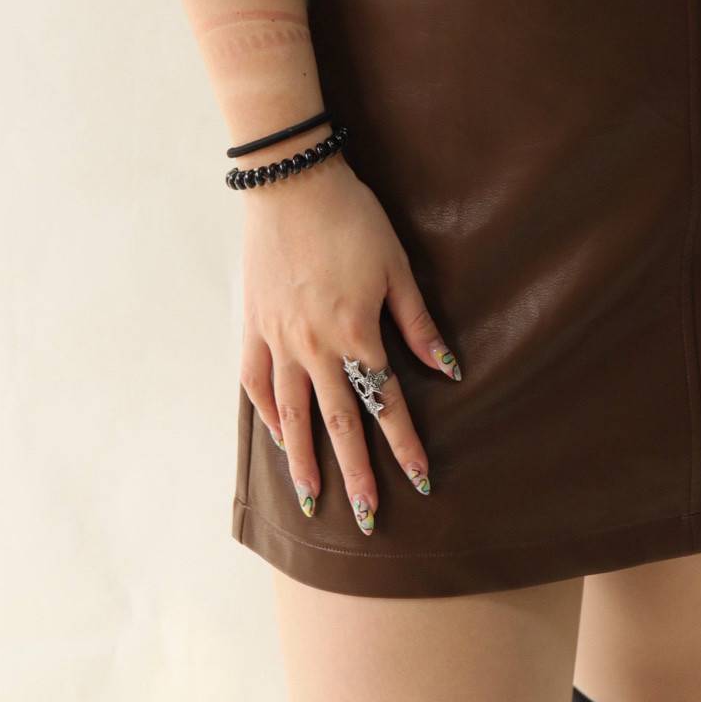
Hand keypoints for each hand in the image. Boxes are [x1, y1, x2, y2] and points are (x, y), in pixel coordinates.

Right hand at [239, 161, 459, 533]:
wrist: (292, 182)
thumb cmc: (353, 219)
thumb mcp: (397, 267)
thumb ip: (418, 324)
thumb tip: (447, 371)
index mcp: (355, 334)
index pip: (385, 403)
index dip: (404, 444)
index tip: (420, 481)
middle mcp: (313, 348)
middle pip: (338, 423)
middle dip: (355, 473)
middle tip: (366, 519)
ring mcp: (277, 339)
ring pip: (292, 414)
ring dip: (303, 460)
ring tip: (313, 501)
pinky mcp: (253, 325)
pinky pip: (256, 383)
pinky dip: (267, 414)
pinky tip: (278, 437)